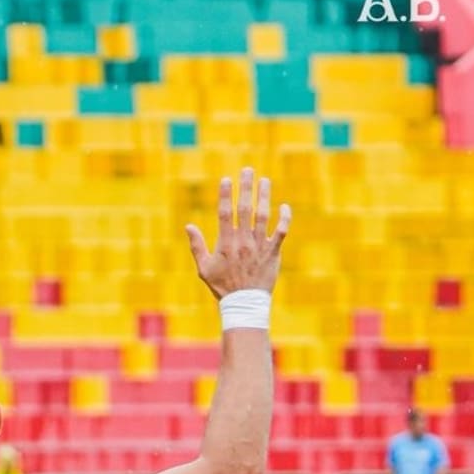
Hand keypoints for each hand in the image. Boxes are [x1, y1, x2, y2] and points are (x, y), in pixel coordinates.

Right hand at [186, 169, 291, 299]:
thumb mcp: (204, 268)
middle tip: (248, 170)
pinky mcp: (273, 252)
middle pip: (245, 209)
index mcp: (226, 243)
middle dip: (246, 188)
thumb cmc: (222, 286)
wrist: (244, 303)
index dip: (225, 195)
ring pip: (263, 216)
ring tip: (264, 181)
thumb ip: (197, 246)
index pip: (224, 214)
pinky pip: (281, 232)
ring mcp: (259, 246)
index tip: (226, 180)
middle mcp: (243, 241)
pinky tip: (284, 206)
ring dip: (264, 196)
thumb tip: (188, 226)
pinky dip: (284, 218)